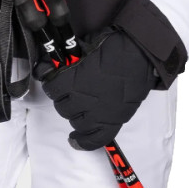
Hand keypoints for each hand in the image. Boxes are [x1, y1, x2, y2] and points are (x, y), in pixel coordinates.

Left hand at [41, 27, 156, 150]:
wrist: (141, 54)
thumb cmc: (113, 46)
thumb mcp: (84, 45)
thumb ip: (67, 59)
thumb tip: (48, 65)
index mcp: (75, 79)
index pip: (52, 89)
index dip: (53, 83)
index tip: (56, 80)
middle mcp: (85, 99)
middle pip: (62, 107)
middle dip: (64, 98)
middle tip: (71, 90)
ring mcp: (100, 114)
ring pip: (76, 122)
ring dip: (75, 114)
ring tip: (81, 105)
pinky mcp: (113, 122)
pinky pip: (95, 139)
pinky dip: (83, 142)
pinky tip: (74, 140)